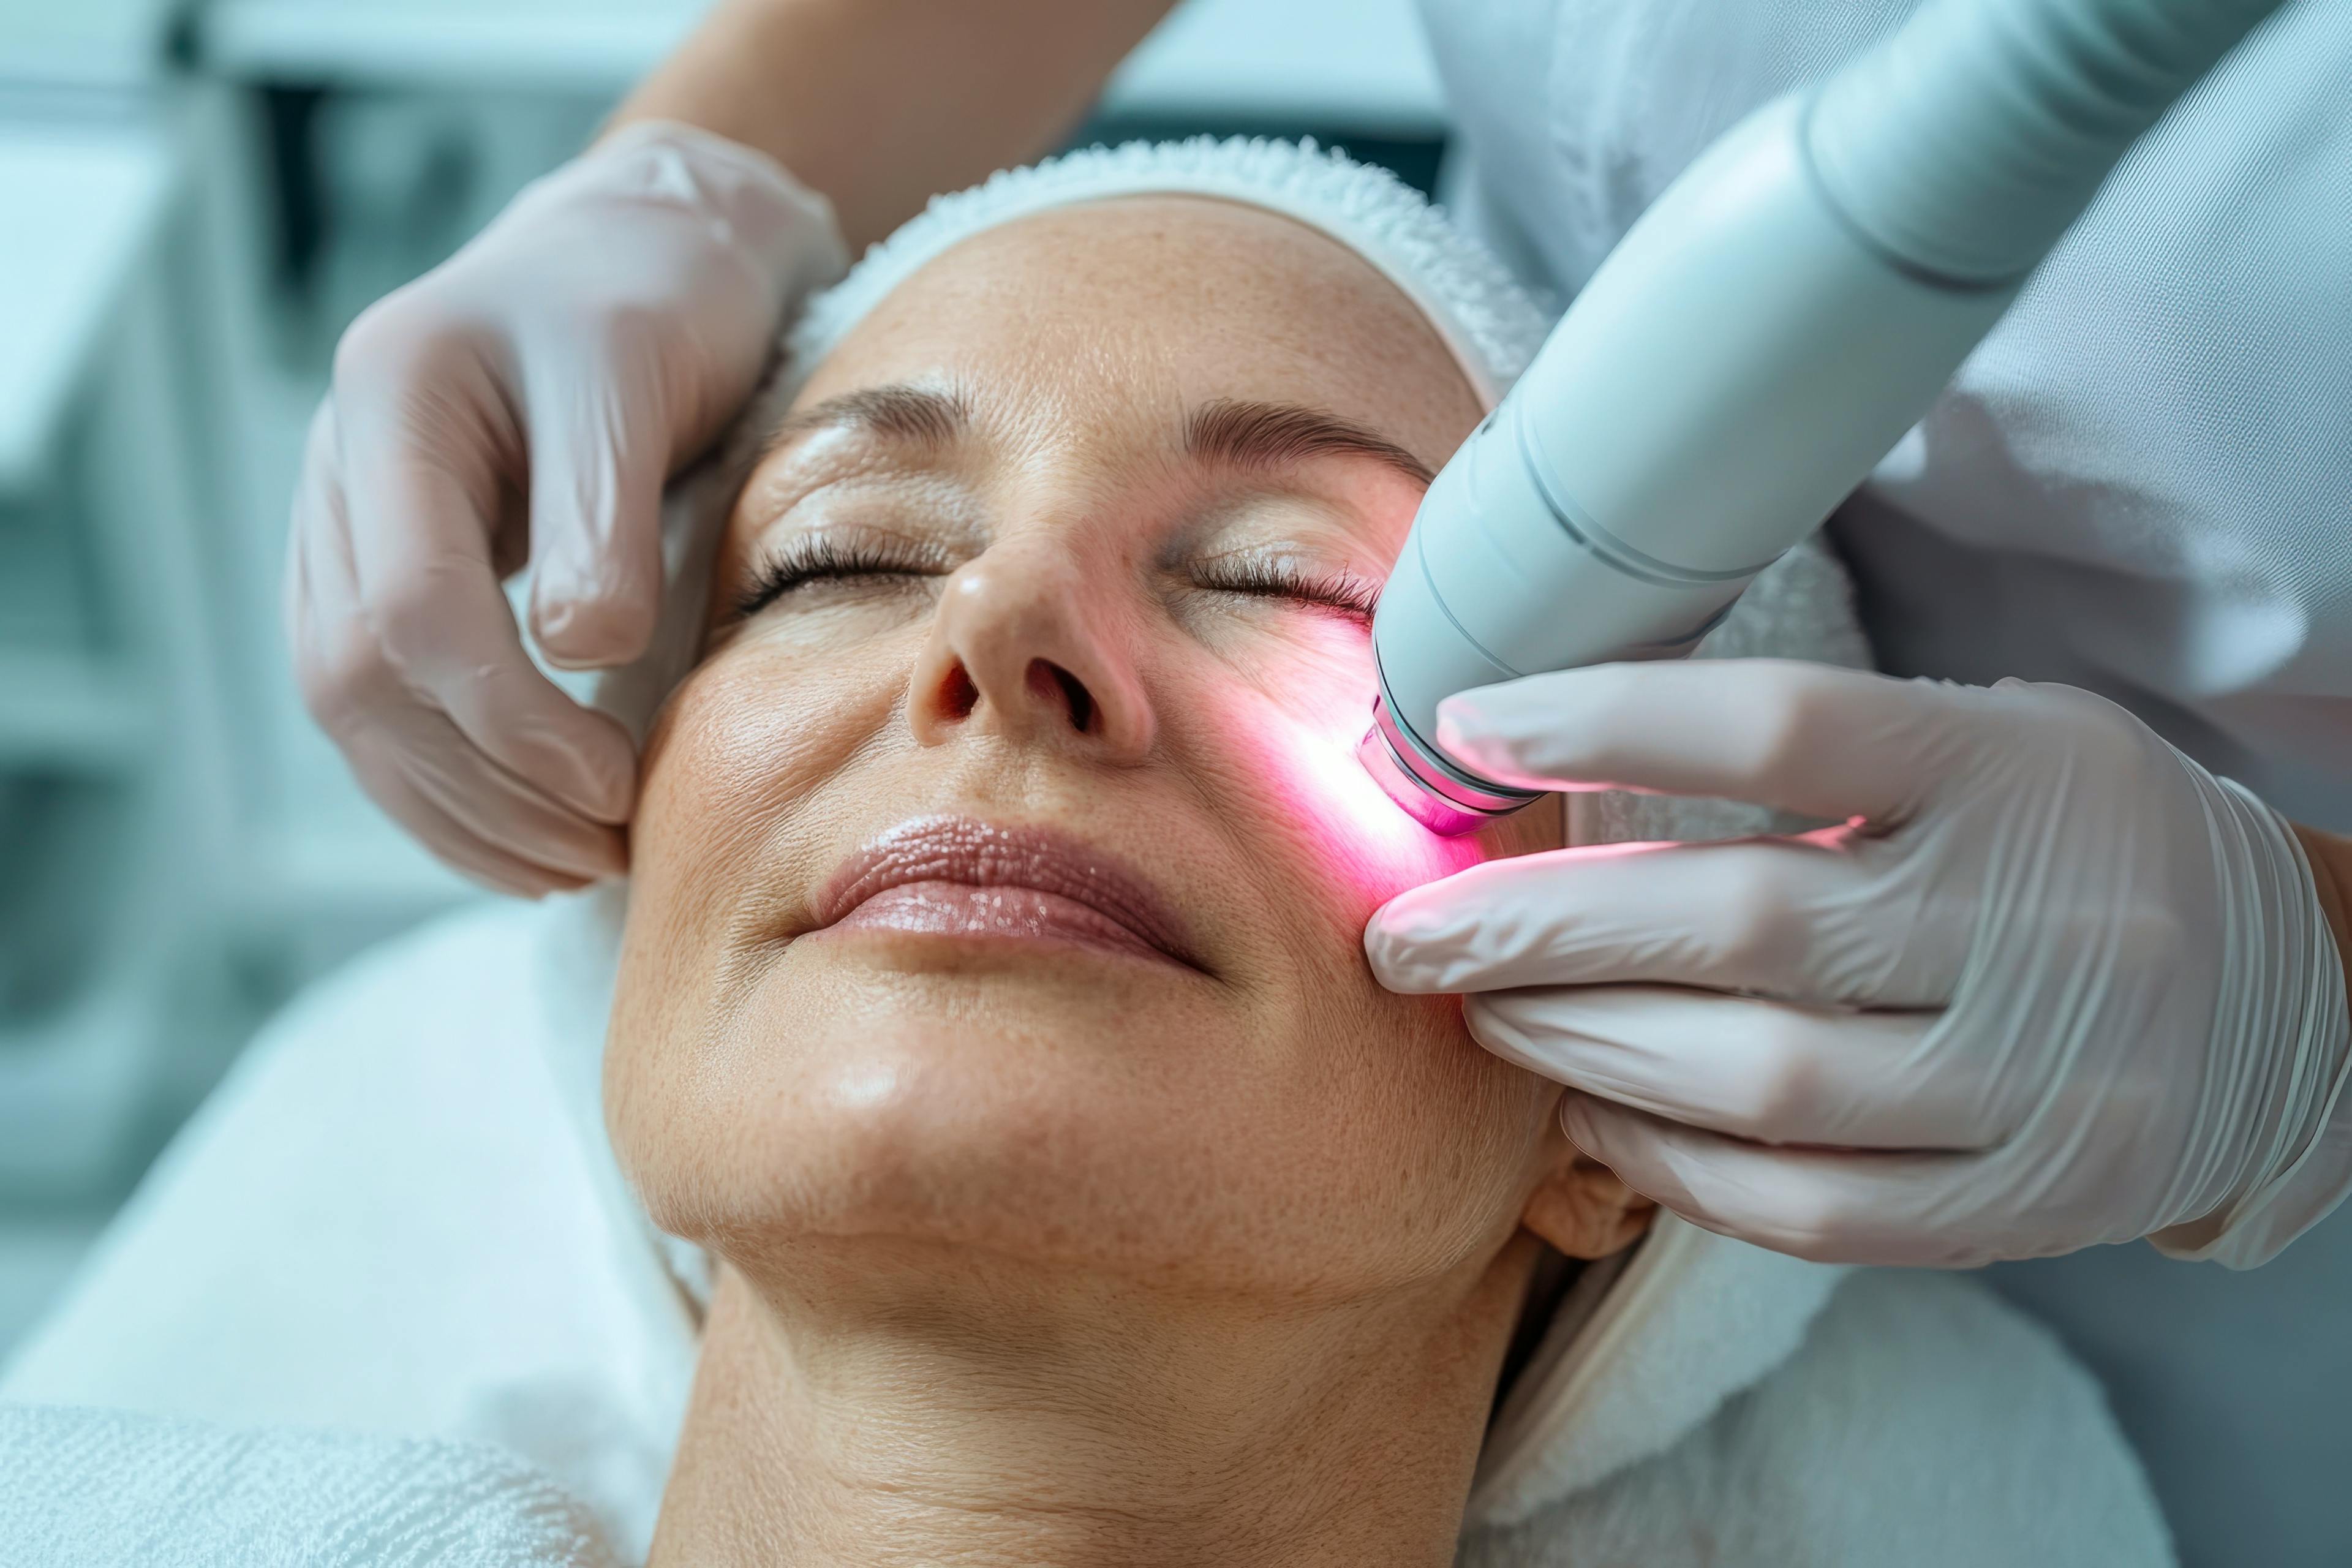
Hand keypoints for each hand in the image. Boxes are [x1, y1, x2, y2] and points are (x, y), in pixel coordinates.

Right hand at [287, 121, 846, 894]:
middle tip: (607, 847)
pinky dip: (447, 791)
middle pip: (359, 676)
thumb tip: (582, 653)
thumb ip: (606, 508)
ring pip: (354, 712)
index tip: (611, 785)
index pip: (409, 608)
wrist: (648, 253)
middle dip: (482, 784)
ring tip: (577, 867)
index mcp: (390, 398)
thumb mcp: (643, 371)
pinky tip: (525, 842)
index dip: (505, 719)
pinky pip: (380, 709)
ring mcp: (349, 524)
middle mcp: (342, 468)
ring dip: (460, 811)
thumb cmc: (660, 297)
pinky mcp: (384, 572)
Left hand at [1365, 660, 2351, 1267]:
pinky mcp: (2025, 1200)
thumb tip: (1555, 751)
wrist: (2279, 993)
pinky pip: (1806, 1207)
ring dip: (1580, 1049)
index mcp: (2010, 770)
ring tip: (1481, 1016)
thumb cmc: (2067, 838)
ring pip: (1755, 1083)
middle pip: (1738, 926)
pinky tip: (1589, 1118)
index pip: (1786, 727)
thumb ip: (1808, 747)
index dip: (1608, 722)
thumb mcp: (1982, 738)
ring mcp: (2037, 1080)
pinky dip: (1672, 1165)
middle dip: (1535, 931)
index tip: (1471, 729)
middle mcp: (2030, 924)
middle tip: (1407, 936)